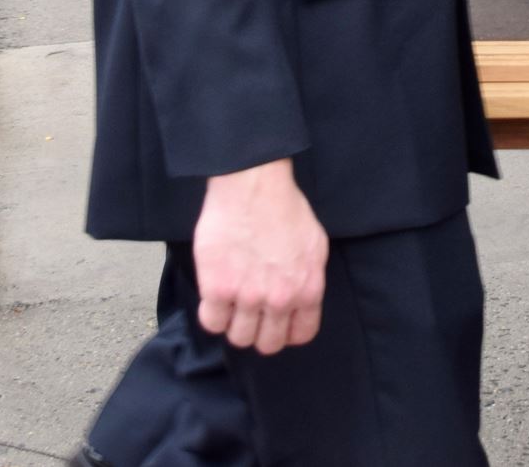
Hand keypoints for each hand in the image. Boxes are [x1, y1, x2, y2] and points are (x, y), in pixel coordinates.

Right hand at [194, 158, 326, 354]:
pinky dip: (213, 315)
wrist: (253, 185)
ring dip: (235, 324)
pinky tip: (215, 298)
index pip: (301, 334)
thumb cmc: (284, 206)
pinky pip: (213, 323)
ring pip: (239, 338)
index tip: (276, 323)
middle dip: (260, 332)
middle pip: (268, 344)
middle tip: (251, 315)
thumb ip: (309, 278)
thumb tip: (301, 299)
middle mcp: (280, 299)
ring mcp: (248, 296)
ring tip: (232, 304)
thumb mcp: (315, 244)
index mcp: (308, 289)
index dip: (287, 331)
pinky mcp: (218, 288)